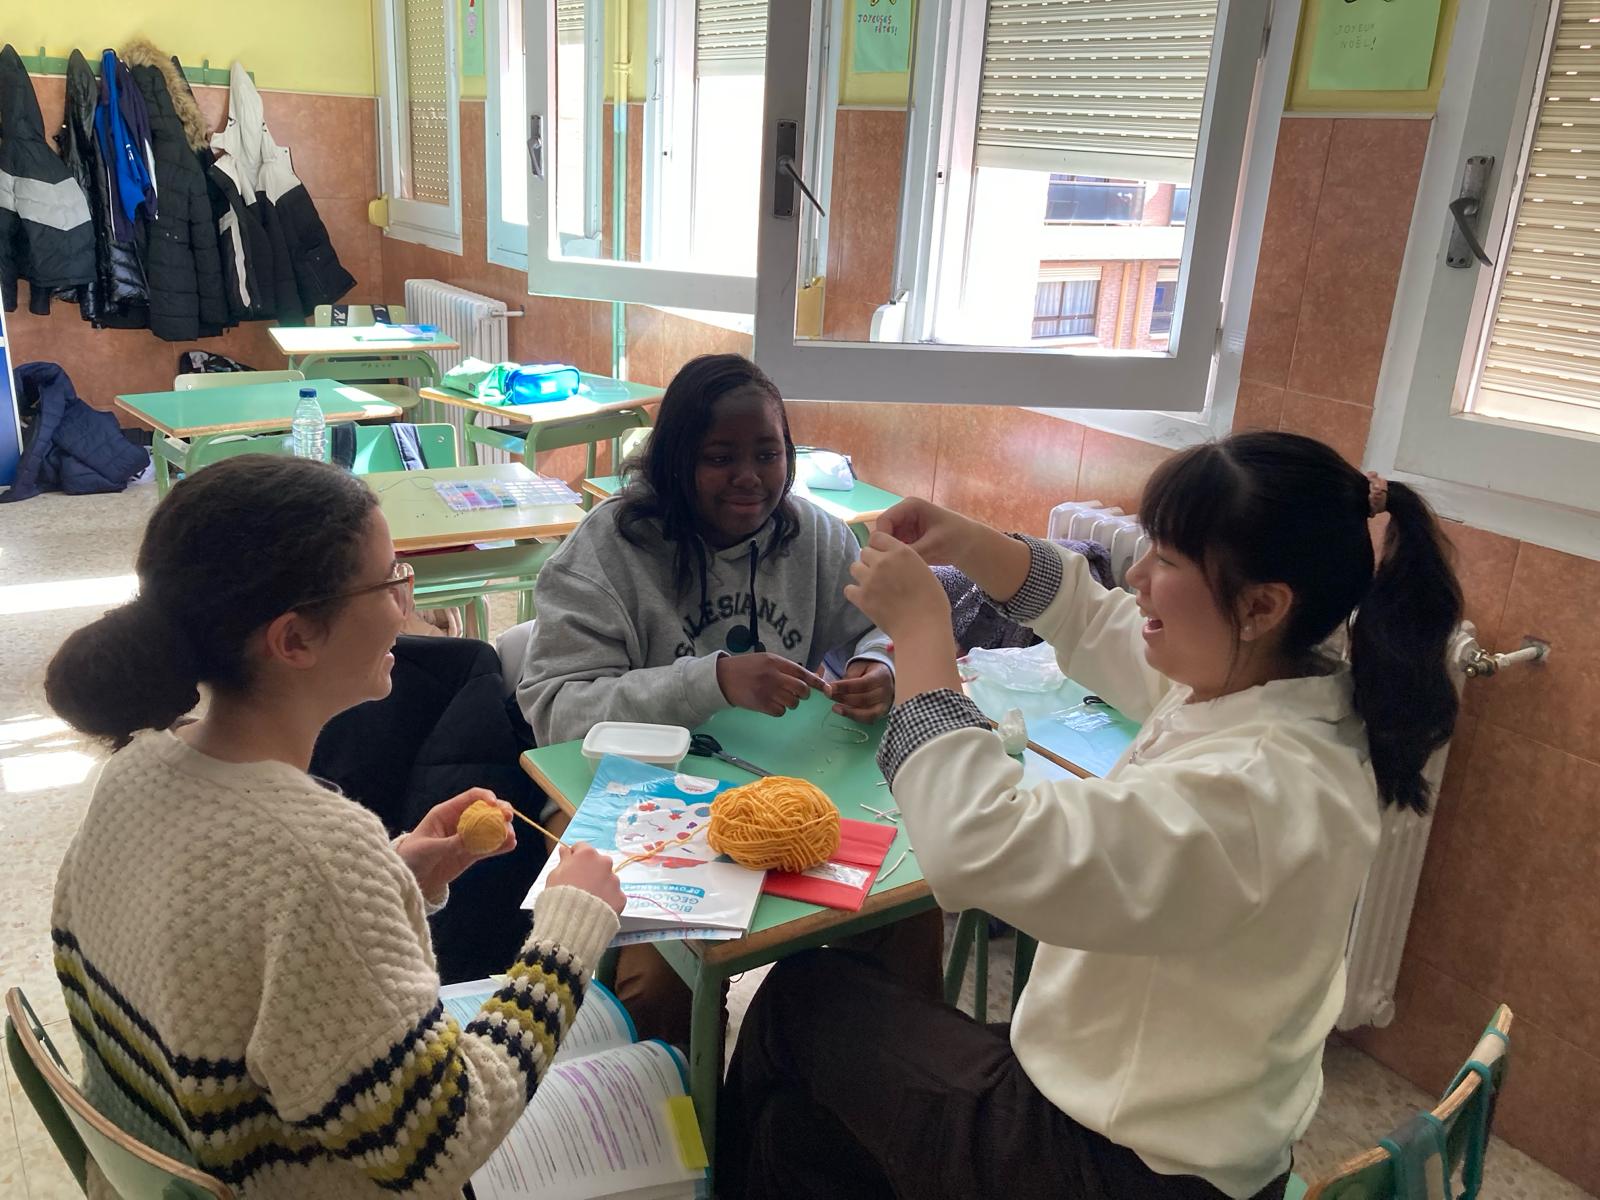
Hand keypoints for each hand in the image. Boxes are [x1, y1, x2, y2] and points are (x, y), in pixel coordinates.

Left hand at [397, 788, 516, 899]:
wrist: (409, 879)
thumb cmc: (412, 856)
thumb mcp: (429, 848)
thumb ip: (450, 843)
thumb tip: (472, 838)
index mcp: (446, 813)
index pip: (471, 797)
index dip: (485, 797)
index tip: (494, 803)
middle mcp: (460, 822)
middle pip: (486, 810)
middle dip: (500, 811)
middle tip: (509, 817)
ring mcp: (467, 838)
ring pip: (491, 828)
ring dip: (503, 830)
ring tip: (511, 837)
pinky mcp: (471, 853)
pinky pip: (489, 847)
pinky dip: (500, 845)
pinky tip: (511, 844)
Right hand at [547, 842, 625, 913]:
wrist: (572, 922)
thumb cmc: (560, 896)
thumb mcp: (554, 875)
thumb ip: (563, 860)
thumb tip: (565, 850)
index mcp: (587, 854)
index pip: (581, 848)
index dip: (574, 857)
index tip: (570, 866)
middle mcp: (604, 863)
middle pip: (598, 863)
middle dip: (590, 871)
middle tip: (580, 885)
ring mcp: (614, 880)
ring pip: (607, 879)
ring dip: (600, 885)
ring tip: (588, 899)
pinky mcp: (621, 897)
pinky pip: (613, 895)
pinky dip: (607, 900)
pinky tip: (596, 908)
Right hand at [717, 652, 829, 716]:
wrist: (723, 678)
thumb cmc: (746, 668)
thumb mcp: (765, 660)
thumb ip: (785, 667)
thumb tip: (808, 678)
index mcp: (775, 662)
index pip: (802, 673)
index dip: (817, 682)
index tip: (827, 689)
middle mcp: (773, 676)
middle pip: (801, 690)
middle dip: (803, 694)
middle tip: (796, 693)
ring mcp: (767, 691)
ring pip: (792, 703)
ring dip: (790, 702)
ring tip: (779, 697)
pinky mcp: (761, 705)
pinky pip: (780, 712)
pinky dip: (779, 710)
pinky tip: (770, 704)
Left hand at [831, 659, 894, 722]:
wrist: (884, 677)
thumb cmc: (868, 671)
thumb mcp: (859, 667)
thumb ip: (849, 676)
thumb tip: (833, 687)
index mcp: (881, 676)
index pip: (862, 683)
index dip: (844, 687)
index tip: (828, 687)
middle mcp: (886, 692)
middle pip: (863, 699)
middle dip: (843, 698)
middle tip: (828, 695)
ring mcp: (885, 704)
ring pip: (867, 712)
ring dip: (848, 711)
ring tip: (834, 707)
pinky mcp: (881, 713)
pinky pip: (868, 719)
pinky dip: (855, 717)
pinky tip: (843, 712)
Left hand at [845, 530, 951, 642]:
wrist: (922, 628)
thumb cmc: (932, 603)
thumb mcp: (925, 572)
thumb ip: (908, 563)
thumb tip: (898, 565)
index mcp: (901, 552)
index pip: (878, 537)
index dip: (879, 547)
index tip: (883, 557)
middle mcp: (882, 561)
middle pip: (864, 552)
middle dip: (870, 561)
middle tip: (879, 575)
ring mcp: (870, 579)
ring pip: (854, 567)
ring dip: (861, 575)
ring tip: (872, 586)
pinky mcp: (861, 597)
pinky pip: (848, 589)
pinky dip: (855, 593)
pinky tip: (865, 599)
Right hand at [874, 498, 979, 565]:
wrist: (970, 546)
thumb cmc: (956, 538)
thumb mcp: (933, 544)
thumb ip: (911, 551)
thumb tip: (890, 561)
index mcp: (910, 506)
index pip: (884, 520)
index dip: (881, 538)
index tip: (885, 557)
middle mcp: (904, 514)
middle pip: (883, 532)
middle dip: (885, 548)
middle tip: (891, 566)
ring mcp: (905, 527)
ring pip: (887, 542)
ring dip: (891, 554)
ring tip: (899, 568)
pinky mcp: (907, 539)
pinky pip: (894, 549)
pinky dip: (897, 559)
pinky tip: (904, 568)